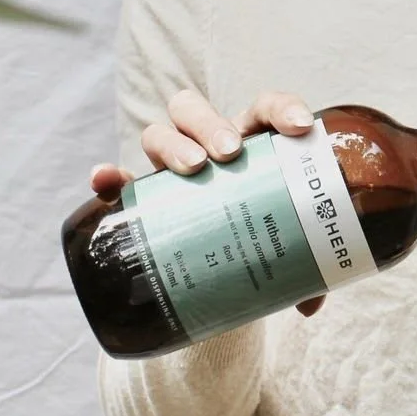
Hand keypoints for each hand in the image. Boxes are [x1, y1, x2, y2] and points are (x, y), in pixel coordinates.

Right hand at [89, 88, 324, 317]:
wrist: (227, 278)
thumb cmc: (263, 249)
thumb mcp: (286, 256)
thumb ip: (303, 275)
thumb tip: (309, 306)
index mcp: (253, 149)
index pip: (264, 111)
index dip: (281, 109)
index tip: (300, 129)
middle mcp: (210, 151)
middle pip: (198, 112)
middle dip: (211, 124)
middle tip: (229, 154)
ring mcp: (173, 171)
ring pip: (162, 133)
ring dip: (173, 144)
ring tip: (193, 169)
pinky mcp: (145, 200)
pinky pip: (119, 181)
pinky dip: (110, 177)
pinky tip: (107, 181)